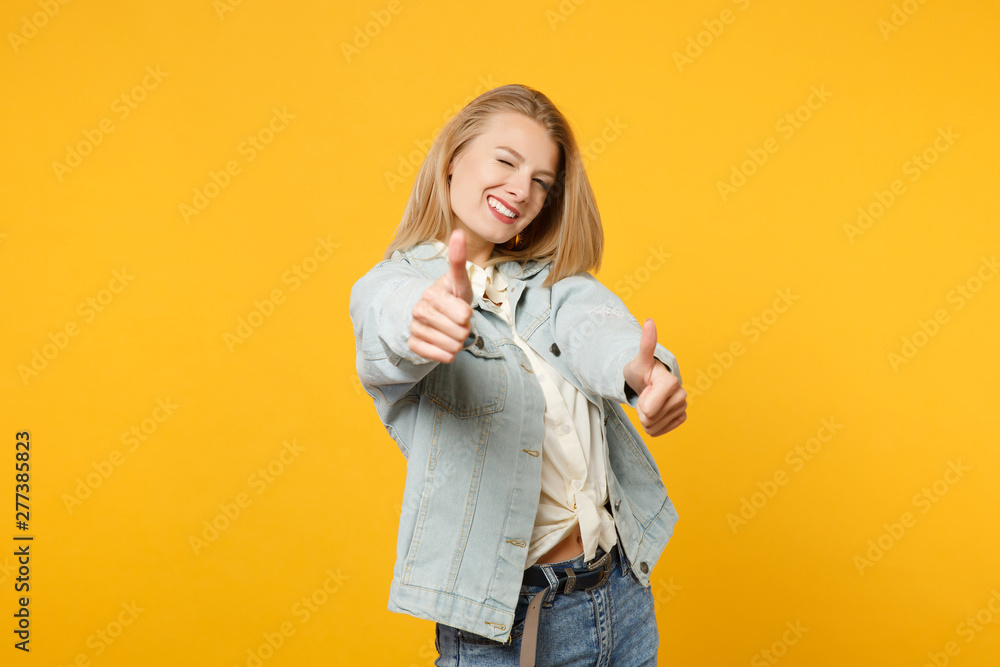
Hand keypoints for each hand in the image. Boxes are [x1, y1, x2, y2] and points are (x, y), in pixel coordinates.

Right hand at [407, 229, 474, 363]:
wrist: (431, 313)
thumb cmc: (451, 296)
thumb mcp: (458, 280)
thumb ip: (458, 259)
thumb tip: (458, 232)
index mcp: (432, 294)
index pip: (464, 315)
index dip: (467, 314)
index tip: (459, 305)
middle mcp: (420, 311)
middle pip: (461, 333)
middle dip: (464, 329)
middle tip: (456, 320)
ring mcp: (415, 329)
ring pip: (453, 347)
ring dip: (457, 341)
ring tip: (450, 329)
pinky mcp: (413, 345)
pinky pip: (442, 357)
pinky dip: (448, 354)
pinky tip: (443, 342)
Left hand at [622, 318, 686, 435]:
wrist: (647, 380)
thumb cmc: (642, 369)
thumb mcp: (640, 359)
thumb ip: (646, 343)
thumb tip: (649, 321)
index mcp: (671, 382)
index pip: (649, 409)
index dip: (641, 403)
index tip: (643, 389)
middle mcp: (681, 394)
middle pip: (651, 418)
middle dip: (642, 410)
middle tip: (645, 394)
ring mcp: (682, 406)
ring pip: (654, 426)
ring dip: (646, 418)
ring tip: (649, 401)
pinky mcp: (682, 417)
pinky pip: (661, 431)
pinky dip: (653, 425)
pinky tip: (654, 412)